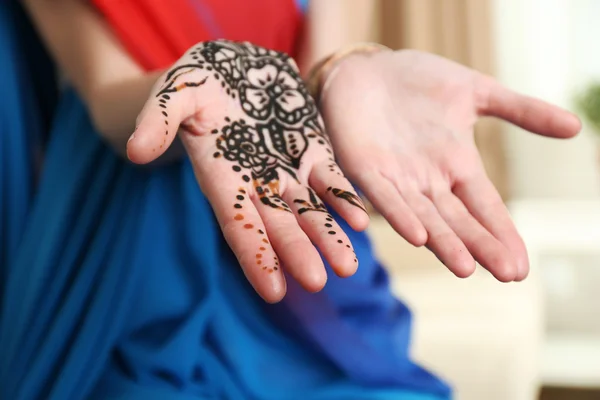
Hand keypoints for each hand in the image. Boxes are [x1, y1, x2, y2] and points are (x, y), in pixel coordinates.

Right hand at [128, 41, 368, 301]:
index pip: (238, 224)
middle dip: (297, 251)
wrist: (235, 65)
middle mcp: (257, 182)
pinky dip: (345, 198)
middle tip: (317, 280)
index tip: (273, 291)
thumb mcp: (174, 92)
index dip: (255, 255)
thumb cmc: (199, 81)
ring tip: (349, 267)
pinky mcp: (312, 150)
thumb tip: (135, 152)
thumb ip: (158, 120)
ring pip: (311, 210)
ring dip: (329, 236)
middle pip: (279, 224)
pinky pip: (332, 179)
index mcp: (222, 176)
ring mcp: (287, 169)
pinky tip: (362, 219)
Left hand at [319, 49, 580, 281]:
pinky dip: (400, 214)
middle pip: (459, 220)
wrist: (366, 69)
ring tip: (467, 267)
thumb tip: (576, 127)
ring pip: (424, 217)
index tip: (521, 266)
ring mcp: (397, 177)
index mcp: (457, 164)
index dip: (502, 234)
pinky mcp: (364, 167)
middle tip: (507, 272)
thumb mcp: (475, 91)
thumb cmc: (418, 82)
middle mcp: (429, 180)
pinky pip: (383, 196)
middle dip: (481, 246)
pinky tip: (418, 235)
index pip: (485, 206)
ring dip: (444, 242)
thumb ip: (520, 110)